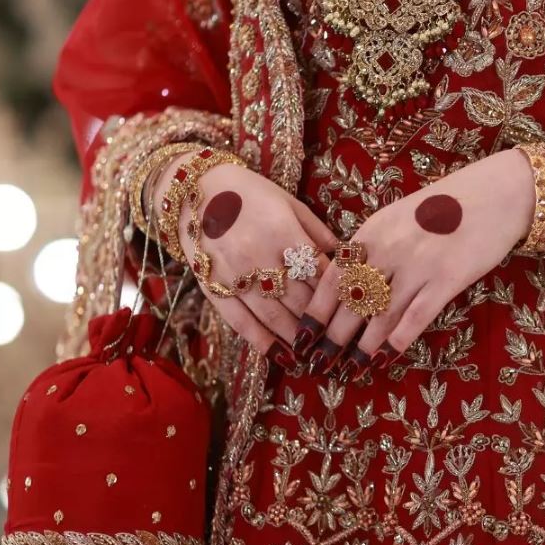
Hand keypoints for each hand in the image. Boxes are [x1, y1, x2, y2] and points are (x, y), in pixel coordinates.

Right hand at [149, 153, 339, 369]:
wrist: (192, 189)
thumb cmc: (248, 193)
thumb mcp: (288, 202)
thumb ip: (317, 230)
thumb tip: (347, 255)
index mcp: (283, 232)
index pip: (320, 272)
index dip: (338, 294)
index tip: (352, 310)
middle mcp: (260, 256)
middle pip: (300, 298)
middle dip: (322, 321)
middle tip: (340, 339)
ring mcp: (234, 275)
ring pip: (274, 315)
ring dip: (297, 337)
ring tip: (315, 354)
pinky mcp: (213, 287)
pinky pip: (239, 320)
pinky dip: (260, 340)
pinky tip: (278, 355)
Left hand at [294, 149, 536, 380]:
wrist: (496, 193)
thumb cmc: (446, 205)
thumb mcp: (398, 217)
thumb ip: (373, 246)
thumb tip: (348, 284)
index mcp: (372, 230)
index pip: (333, 277)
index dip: (316, 310)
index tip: (302, 335)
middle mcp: (390, 248)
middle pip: (352, 301)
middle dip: (332, 336)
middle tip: (319, 363)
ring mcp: (419, 265)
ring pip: (380, 315)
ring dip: (361, 347)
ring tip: (349, 368)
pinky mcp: (448, 280)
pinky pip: (416, 317)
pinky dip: (397, 341)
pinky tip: (385, 358)